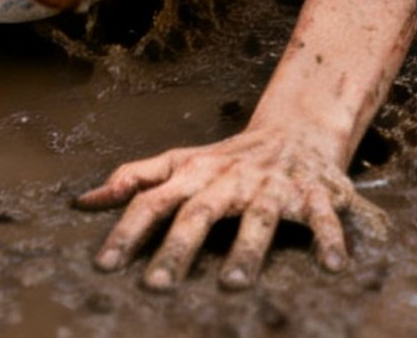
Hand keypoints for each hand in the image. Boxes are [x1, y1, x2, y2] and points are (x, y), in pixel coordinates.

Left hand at [77, 122, 384, 290]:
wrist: (294, 128)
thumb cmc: (227, 159)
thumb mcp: (179, 162)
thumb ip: (136, 179)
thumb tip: (84, 201)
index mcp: (196, 174)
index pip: (153, 200)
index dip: (127, 230)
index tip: (103, 265)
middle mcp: (231, 179)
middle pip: (199, 213)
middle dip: (177, 248)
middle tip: (156, 287)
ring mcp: (272, 186)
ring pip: (258, 216)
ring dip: (246, 248)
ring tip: (232, 284)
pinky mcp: (313, 193)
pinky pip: (322, 216)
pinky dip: (329, 238)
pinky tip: (333, 267)